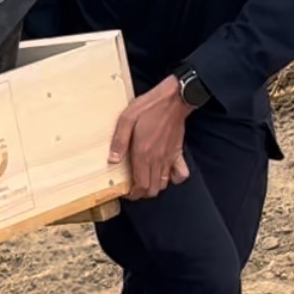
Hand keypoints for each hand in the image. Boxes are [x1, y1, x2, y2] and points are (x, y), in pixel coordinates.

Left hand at [108, 77, 194, 200]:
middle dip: (141, 193)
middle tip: (132, 187)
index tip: (125, 191)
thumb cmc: (148, 108)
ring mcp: (169, 158)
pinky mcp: (178, 153)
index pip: (140, 185)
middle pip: (152, 189)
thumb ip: (119, 141)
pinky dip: (174, 178)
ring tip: (144, 180)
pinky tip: (165, 173)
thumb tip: (112, 160)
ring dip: (153, 186)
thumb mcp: (126, 119)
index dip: (132, 193)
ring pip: (163, 184)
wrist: (173, 100)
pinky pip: (181, 174)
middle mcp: (157, 159)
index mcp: (143, 154)